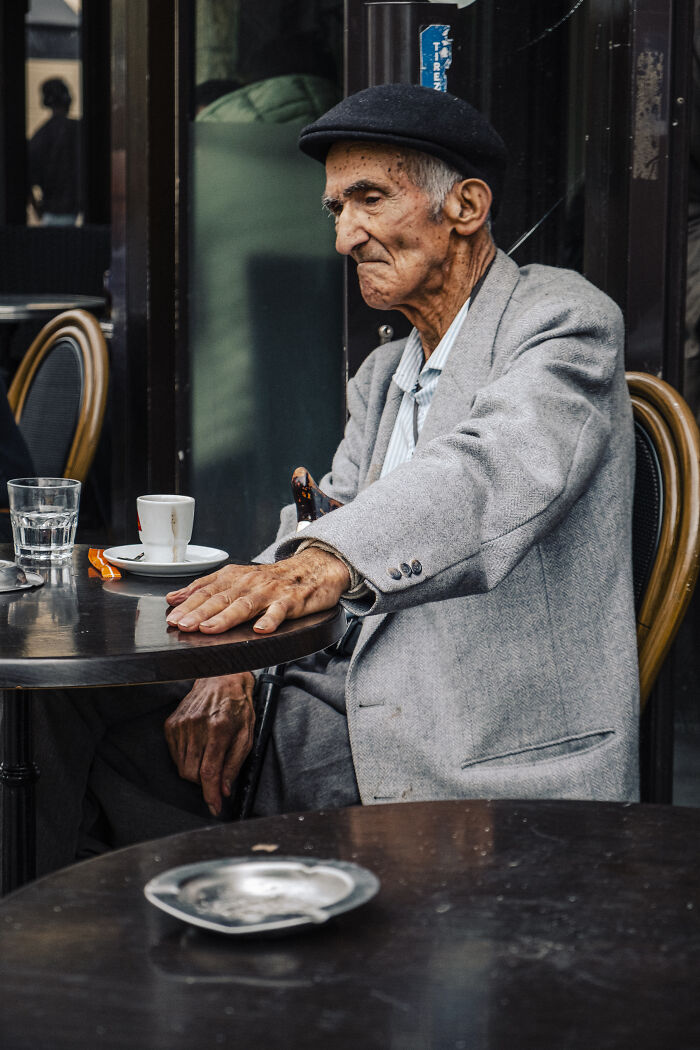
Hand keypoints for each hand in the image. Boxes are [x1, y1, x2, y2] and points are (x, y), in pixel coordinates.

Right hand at [164, 673, 254, 815]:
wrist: (220, 678)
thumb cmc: (238, 705)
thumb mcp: (246, 734)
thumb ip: (235, 764)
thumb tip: (225, 789)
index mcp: (218, 729)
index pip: (209, 771)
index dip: (211, 794)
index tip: (214, 807)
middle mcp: (196, 727)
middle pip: (192, 774)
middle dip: (204, 782)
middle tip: (216, 772)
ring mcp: (181, 725)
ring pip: (182, 767)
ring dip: (195, 770)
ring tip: (208, 754)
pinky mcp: (171, 724)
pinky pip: (175, 754)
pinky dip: (186, 758)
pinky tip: (198, 746)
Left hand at [165, 548, 349, 633]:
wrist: (312, 569)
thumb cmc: (272, 579)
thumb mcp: (237, 578)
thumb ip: (206, 588)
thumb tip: (174, 597)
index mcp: (234, 578)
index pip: (206, 590)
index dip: (188, 604)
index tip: (172, 617)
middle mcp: (249, 583)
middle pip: (221, 598)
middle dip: (199, 612)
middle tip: (182, 625)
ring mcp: (270, 592)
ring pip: (245, 605)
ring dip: (225, 617)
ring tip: (209, 628)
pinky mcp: (290, 601)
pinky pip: (279, 611)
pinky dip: (269, 620)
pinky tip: (260, 630)